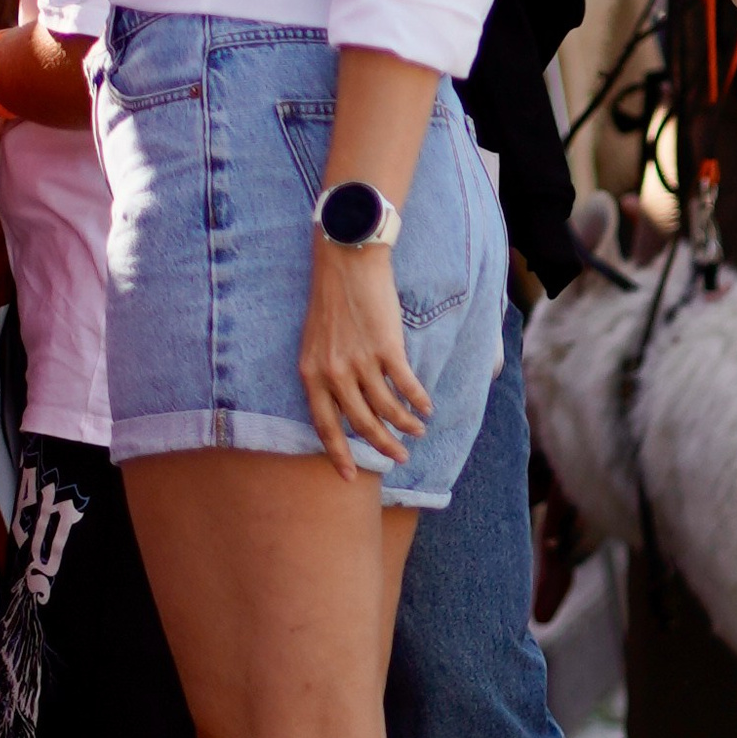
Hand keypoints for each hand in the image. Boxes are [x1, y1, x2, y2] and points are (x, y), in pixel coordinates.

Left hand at [298, 235, 431, 476]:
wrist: (346, 261)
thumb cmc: (331, 299)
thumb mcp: (314, 343)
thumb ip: (325, 375)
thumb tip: (344, 406)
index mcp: (310, 374)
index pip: (324, 426)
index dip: (339, 455)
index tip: (351, 476)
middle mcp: (333, 373)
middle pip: (361, 424)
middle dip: (383, 446)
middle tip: (399, 458)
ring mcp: (360, 362)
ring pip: (387, 408)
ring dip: (405, 425)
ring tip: (418, 433)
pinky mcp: (387, 348)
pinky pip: (406, 386)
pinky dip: (418, 401)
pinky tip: (426, 409)